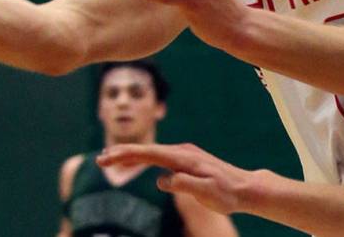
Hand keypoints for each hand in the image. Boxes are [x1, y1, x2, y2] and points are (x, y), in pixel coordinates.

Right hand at [98, 143, 255, 214]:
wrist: (244, 187)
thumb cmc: (227, 193)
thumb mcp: (207, 192)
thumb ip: (185, 184)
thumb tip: (162, 180)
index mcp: (184, 158)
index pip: (149, 154)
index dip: (126, 155)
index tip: (107, 158)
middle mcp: (182, 151)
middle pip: (146, 150)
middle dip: (122, 153)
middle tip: (99, 159)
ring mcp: (184, 154)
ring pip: (151, 152)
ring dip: (130, 155)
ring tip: (109, 158)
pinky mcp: (186, 160)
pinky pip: (159, 157)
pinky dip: (143, 158)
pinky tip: (134, 163)